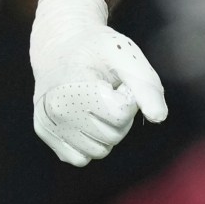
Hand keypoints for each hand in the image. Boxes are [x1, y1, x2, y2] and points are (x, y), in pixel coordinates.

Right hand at [30, 0, 166, 165]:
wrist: (59, 45)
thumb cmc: (97, 49)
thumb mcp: (125, 55)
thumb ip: (146, 85)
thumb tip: (159, 117)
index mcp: (74, 86)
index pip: (120, 115)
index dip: (128, 98)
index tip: (118, 82)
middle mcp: (57, 110)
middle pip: (112, 136)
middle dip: (120, 116)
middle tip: (107, 91)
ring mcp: (48, 125)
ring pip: (99, 151)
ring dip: (106, 131)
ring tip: (95, 103)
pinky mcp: (45, 134)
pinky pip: (80, 158)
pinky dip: (89, 144)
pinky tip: (84, 119)